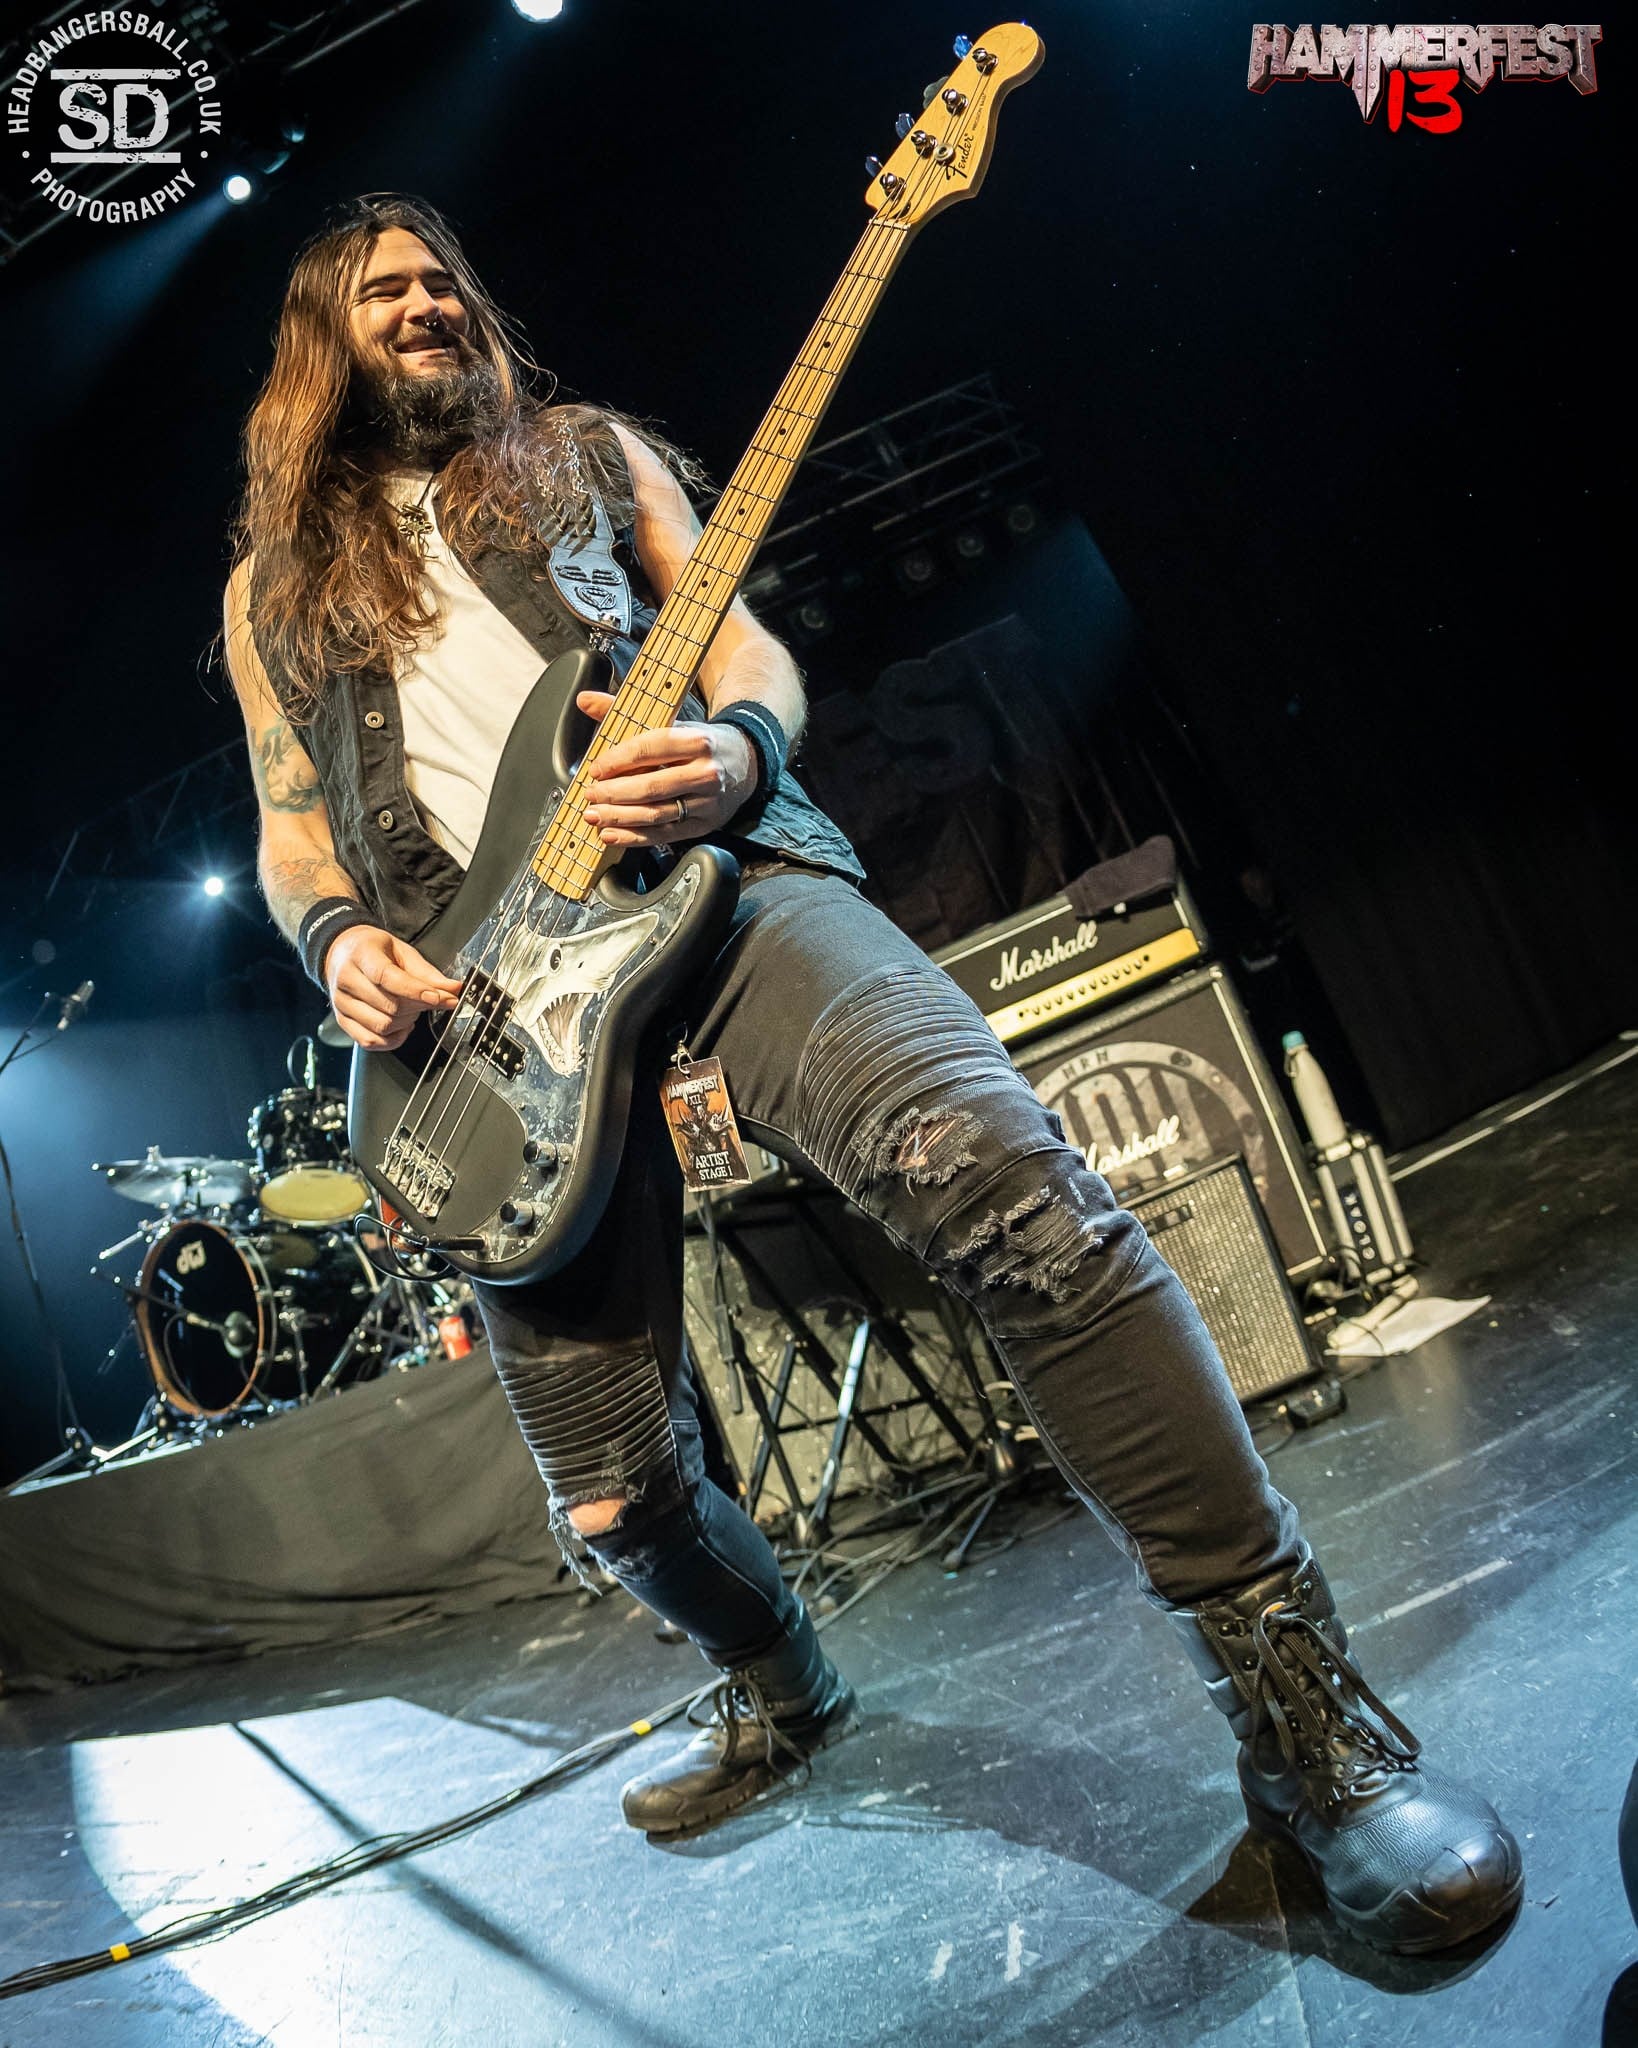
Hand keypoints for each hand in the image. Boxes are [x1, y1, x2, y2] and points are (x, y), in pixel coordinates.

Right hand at [325, 925, 462, 1051]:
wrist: (341, 952)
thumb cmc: (373, 950)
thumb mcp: (402, 951)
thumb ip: (427, 973)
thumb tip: (454, 989)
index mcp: (361, 955)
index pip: (387, 977)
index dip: (416, 991)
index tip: (439, 998)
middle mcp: (346, 980)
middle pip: (389, 1006)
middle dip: (418, 1007)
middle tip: (430, 1000)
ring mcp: (341, 1003)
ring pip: (382, 1026)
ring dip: (406, 1023)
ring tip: (412, 1010)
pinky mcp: (343, 1021)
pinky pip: (370, 1041)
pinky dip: (392, 1039)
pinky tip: (401, 1026)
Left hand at [578, 690, 756, 847]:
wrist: (743, 763)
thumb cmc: (698, 744)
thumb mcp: (670, 721)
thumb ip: (624, 711)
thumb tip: (586, 701)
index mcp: (696, 741)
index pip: (650, 750)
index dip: (617, 761)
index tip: (596, 769)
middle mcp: (705, 772)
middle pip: (651, 787)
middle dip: (614, 793)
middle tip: (591, 794)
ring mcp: (707, 802)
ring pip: (656, 814)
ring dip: (620, 818)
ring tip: (595, 815)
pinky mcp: (704, 825)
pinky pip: (664, 835)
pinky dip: (635, 837)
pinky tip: (613, 834)